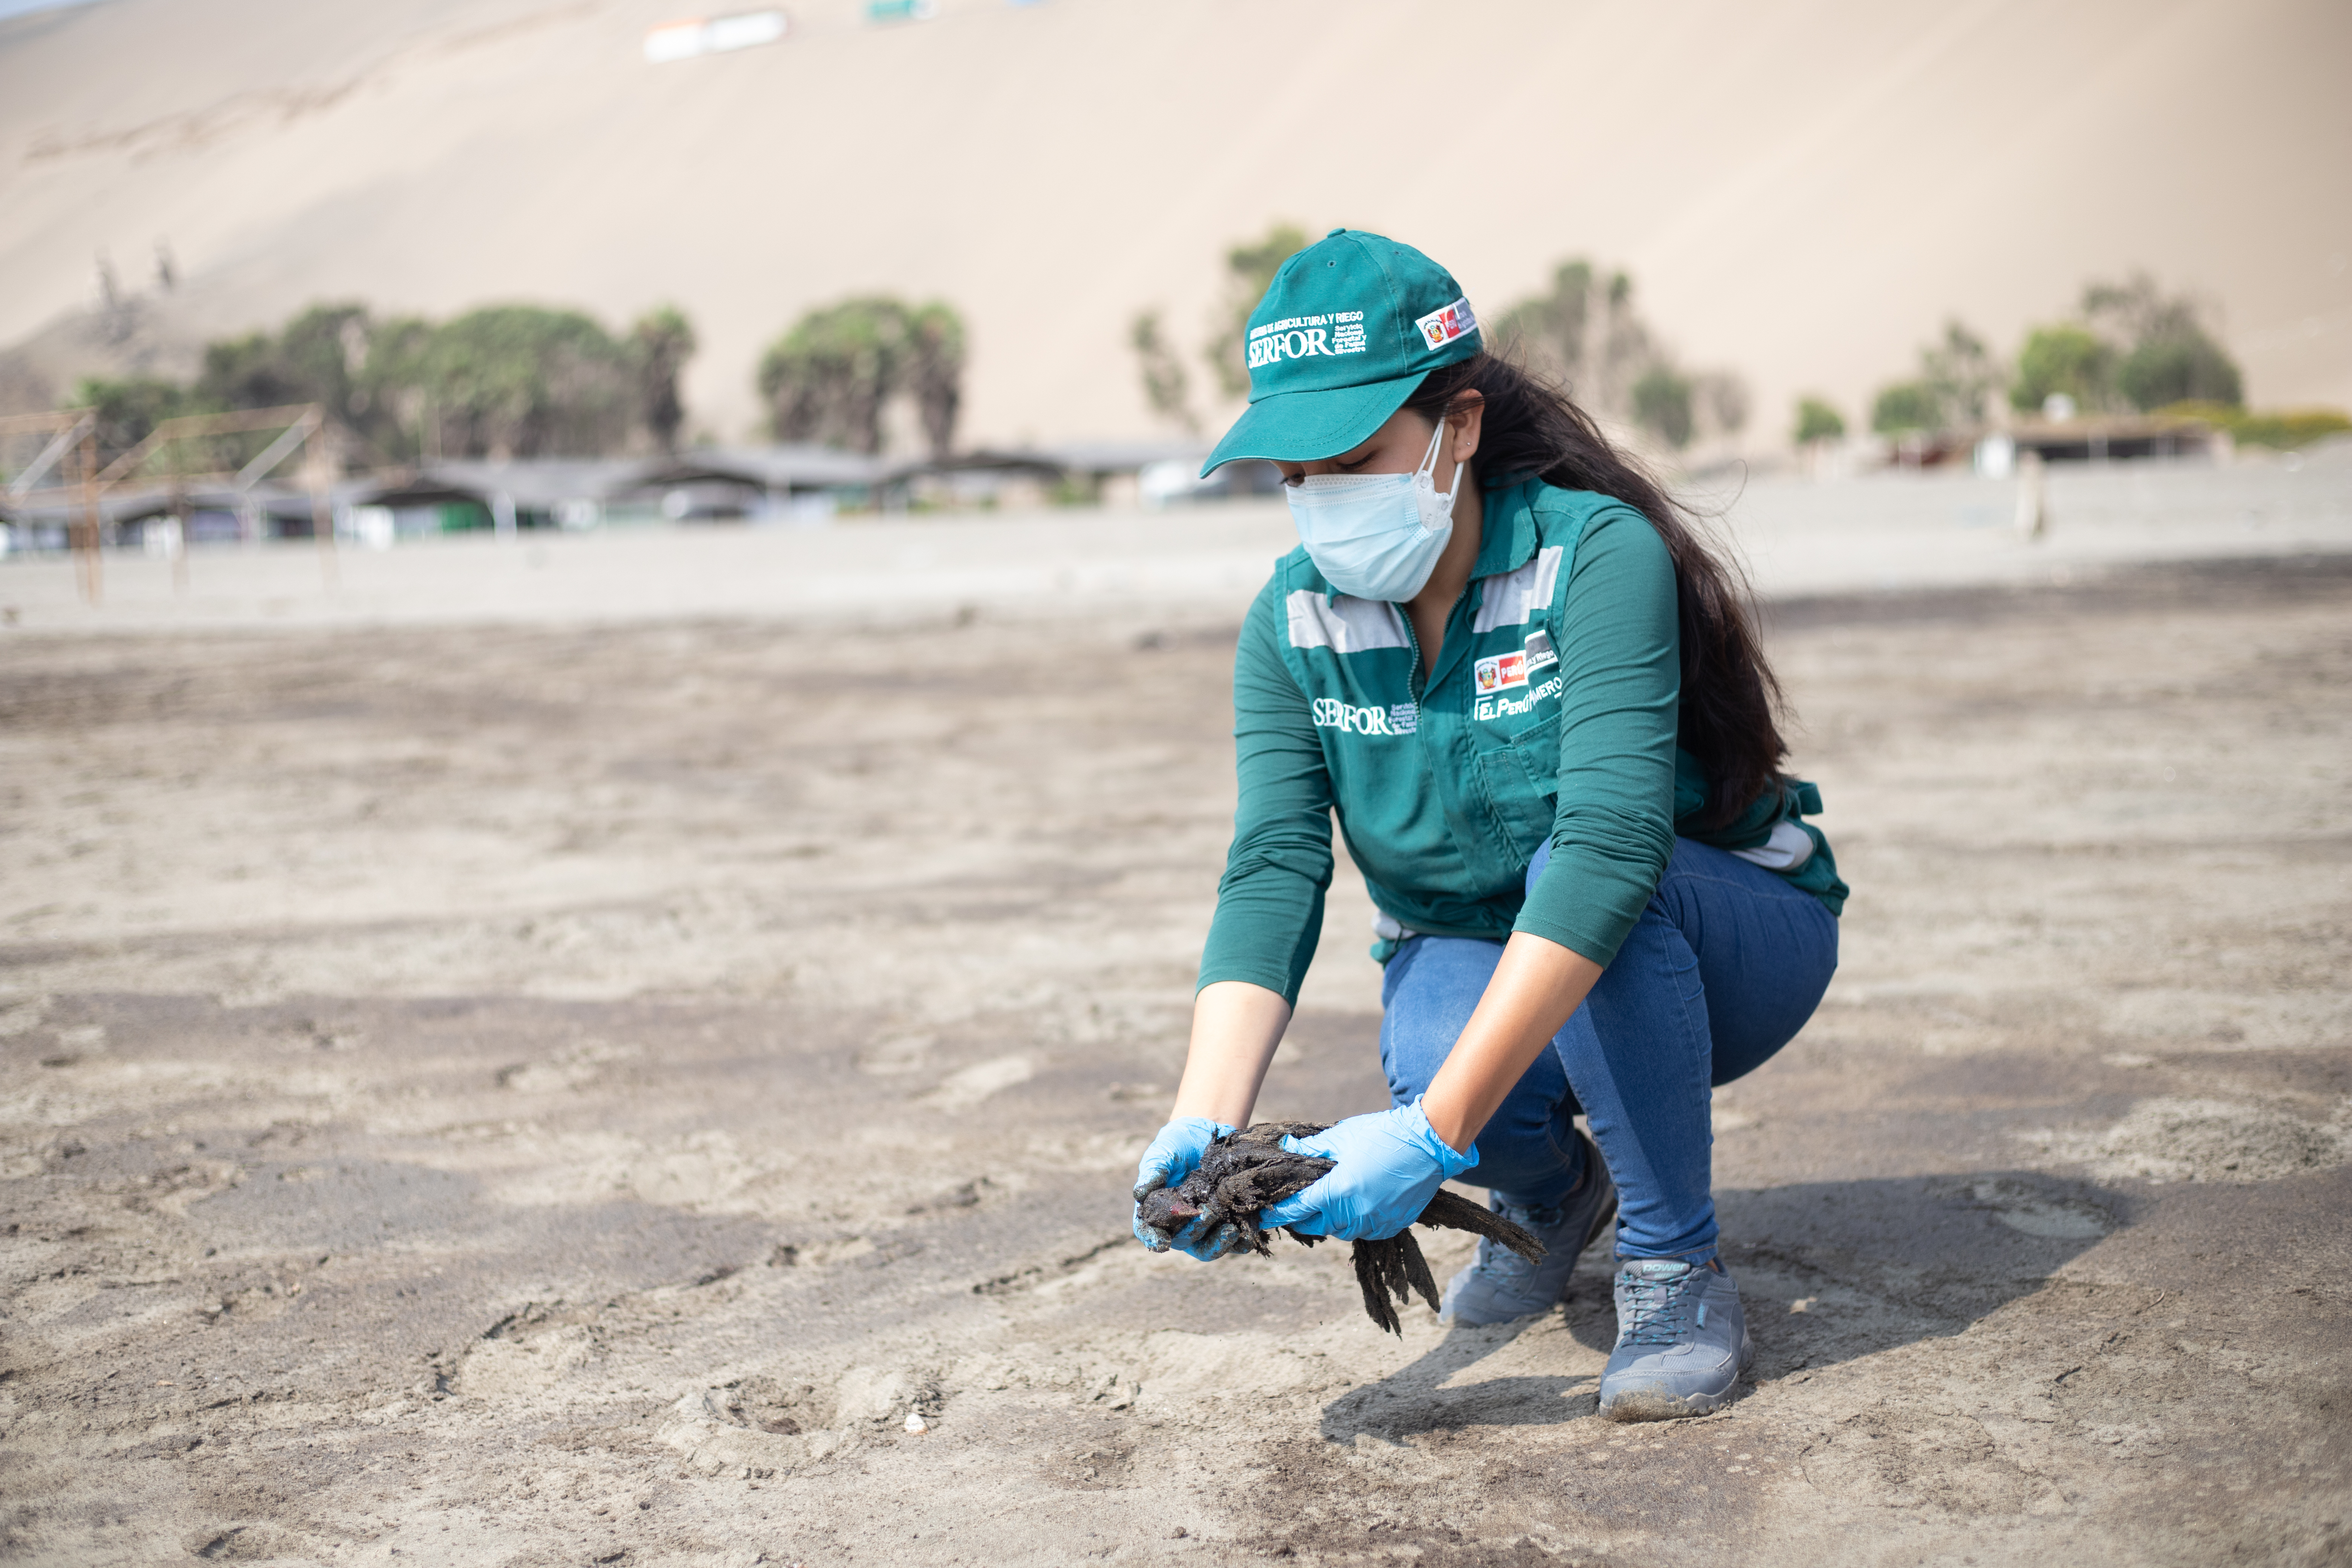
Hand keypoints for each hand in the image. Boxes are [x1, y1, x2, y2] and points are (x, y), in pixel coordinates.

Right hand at [1132, 1116, 1237, 1258]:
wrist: (1207, 1134)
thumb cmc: (1177, 1145)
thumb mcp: (1162, 1153)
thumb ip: (1153, 1171)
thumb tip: (1139, 1193)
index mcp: (1156, 1210)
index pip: (1148, 1231)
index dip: (1153, 1239)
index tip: (1162, 1242)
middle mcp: (1179, 1224)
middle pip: (1183, 1241)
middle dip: (1194, 1231)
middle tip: (1206, 1213)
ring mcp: (1203, 1227)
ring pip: (1208, 1248)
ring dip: (1218, 1244)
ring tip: (1230, 1230)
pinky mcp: (1226, 1223)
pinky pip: (1233, 1241)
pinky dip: (1240, 1241)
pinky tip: (1247, 1234)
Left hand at [1257, 1099, 1477, 1240]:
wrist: (1428, 1143)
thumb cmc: (1382, 1134)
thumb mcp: (1342, 1136)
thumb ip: (1311, 1148)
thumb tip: (1285, 1147)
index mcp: (1339, 1189)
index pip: (1298, 1208)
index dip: (1278, 1214)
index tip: (1263, 1218)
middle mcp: (1356, 1211)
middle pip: (1318, 1225)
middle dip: (1304, 1218)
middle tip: (1298, 1206)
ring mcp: (1376, 1221)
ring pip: (1342, 1231)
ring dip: (1330, 1221)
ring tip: (1328, 1204)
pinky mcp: (1393, 1225)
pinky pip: (1365, 1232)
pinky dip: (1355, 1223)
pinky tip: (1355, 1207)